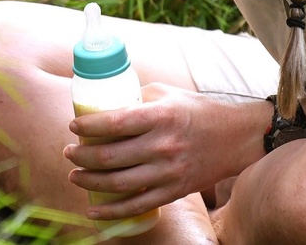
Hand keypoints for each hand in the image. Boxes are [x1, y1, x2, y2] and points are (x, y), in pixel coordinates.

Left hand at [64, 85, 265, 221]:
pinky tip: (93, 209)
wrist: (237, 138)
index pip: (113, 122)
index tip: (72, 126)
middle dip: (80, 156)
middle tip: (68, 152)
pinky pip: (138, 206)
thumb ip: (135, 97)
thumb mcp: (165, 93)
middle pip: (110, 156)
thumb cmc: (197, 110)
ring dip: (89, 181)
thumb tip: (101, 102)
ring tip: (74, 175)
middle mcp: (163, 146)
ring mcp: (169, 172)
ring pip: (119, 184)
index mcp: (159, 117)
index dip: (87, 126)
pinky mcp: (174, 191)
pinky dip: (112, 212)